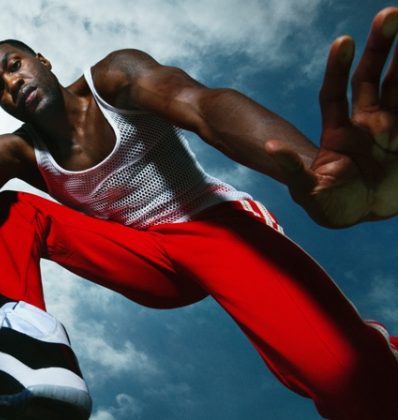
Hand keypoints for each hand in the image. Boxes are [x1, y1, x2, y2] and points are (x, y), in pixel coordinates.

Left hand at [266, 7, 397, 227]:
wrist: (361, 214)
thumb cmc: (330, 204)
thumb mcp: (307, 190)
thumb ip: (292, 169)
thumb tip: (270, 149)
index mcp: (339, 132)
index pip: (336, 92)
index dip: (339, 67)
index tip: (344, 41)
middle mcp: (366, 123)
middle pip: (372, 79)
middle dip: (380, 47)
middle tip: (389, 13)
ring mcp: (390, 129)